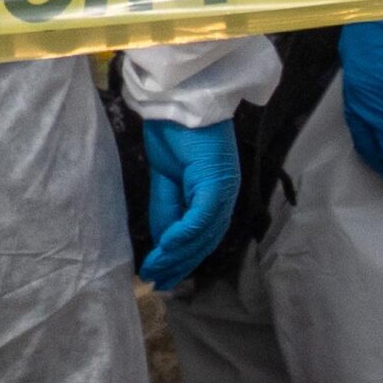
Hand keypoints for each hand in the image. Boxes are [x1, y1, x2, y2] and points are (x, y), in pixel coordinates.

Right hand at [139, 118, 239, 291]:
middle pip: (205, 240)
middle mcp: (225, 195)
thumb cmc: (173, 132)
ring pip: (204, 234)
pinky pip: (200, 217)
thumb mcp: (166, 178)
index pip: (202, 236)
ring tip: (156, 270)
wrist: (179, 100)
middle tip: (157, 282)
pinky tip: (165, 247)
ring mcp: (223, 189)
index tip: (162, 275)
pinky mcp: (216, 182)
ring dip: (178, 255)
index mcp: (215, 193)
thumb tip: (162, 243)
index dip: (182, 258)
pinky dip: (183, 235)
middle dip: (179, 264)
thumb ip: (168, 209)